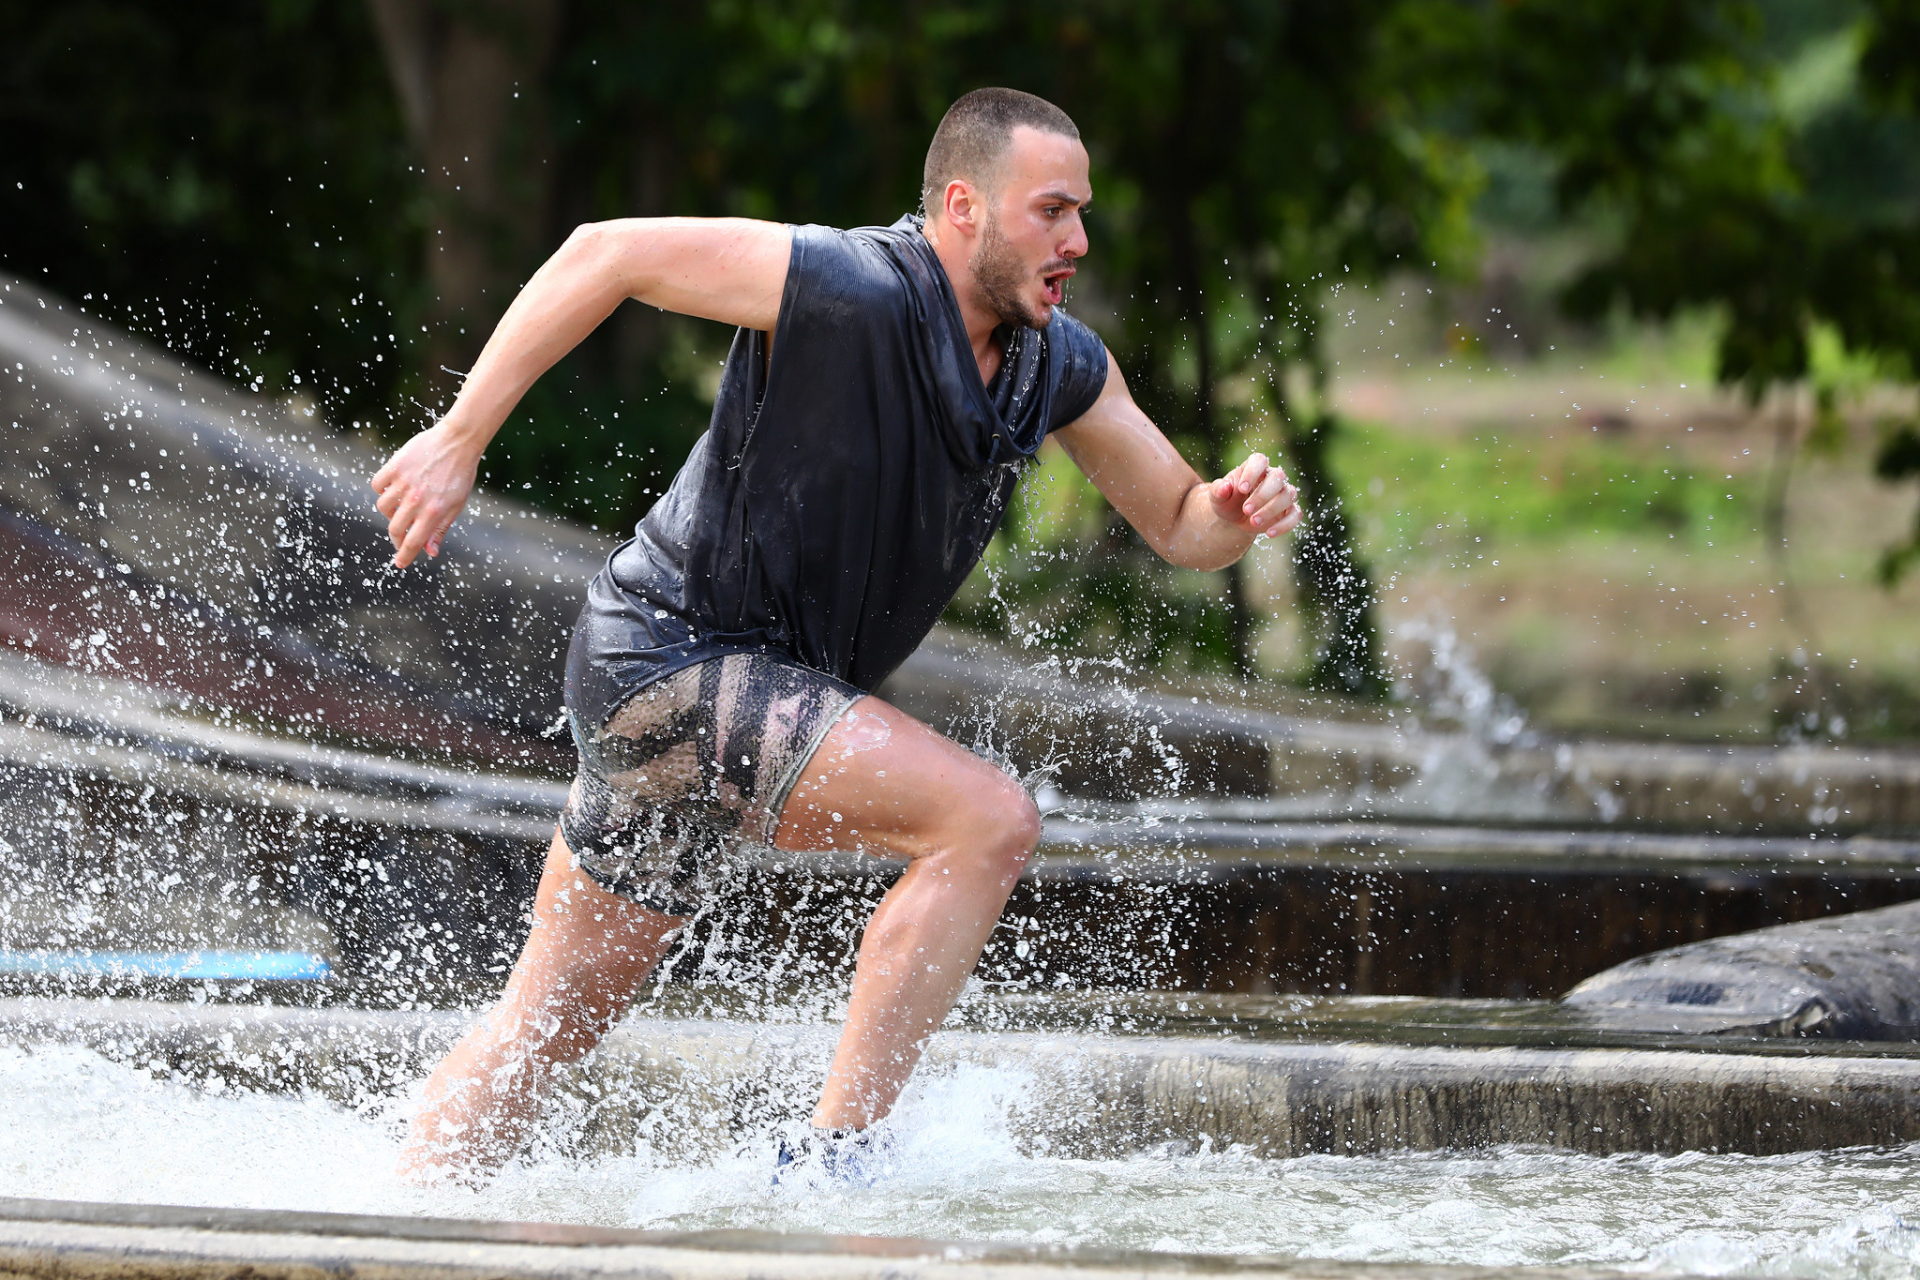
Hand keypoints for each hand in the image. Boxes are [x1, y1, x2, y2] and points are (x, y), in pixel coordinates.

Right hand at [371, 421, 480, 567]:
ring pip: (383, 507)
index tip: (400, 563)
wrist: (458, 441)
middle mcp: (416, 500)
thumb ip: (440, 529)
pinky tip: (394, 488)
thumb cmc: (460, 475)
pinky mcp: (394, 466)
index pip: (413, 542)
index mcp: (434, 512)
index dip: (405, 556)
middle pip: (395, 528)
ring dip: (390, 511)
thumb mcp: (456, 505)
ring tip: (402, 506)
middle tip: (402, 537)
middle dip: (397, 537)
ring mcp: (403, 483)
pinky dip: (382, 489)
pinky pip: (377, 485)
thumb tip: (430, 552)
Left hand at [1208, 453, 1301, 539]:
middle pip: (1278, 477)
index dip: (1253, 472)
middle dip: (1262, 495)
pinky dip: (1285, 525)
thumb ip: (1218, 490)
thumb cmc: (1227, 502)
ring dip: (1272, 510)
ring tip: (1253, 522)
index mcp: (1254, 467)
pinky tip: (1269, 533)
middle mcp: (1273, 477)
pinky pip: (1296, 514)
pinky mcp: (1290, 511)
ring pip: (1288, 495)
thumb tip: (1225, 487)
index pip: (1259, 460)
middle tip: (1246, 510)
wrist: (1235, 519)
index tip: (1241, 489)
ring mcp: (1283, 493)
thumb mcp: (1217, 497)